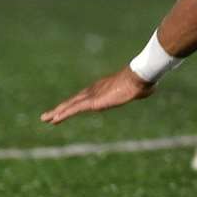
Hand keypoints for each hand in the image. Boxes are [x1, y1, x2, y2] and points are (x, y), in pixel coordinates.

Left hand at [40, 66, 154, 124]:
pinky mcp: (92, 102)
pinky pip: (74, 110)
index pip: (85, 98)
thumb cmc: (142, 81)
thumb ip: (141, 90)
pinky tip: (55, 119)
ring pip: (70, 106)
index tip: (66, 109)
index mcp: (103, 89)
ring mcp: (92, 95)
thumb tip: (151, 87)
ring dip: (57, 112)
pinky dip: (64, 114)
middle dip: (61, 108)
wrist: (139, 77)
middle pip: (73, 101)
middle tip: (47, 116)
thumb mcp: (140, 88)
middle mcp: (94, 91)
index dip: (74, 104)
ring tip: (45, 119)